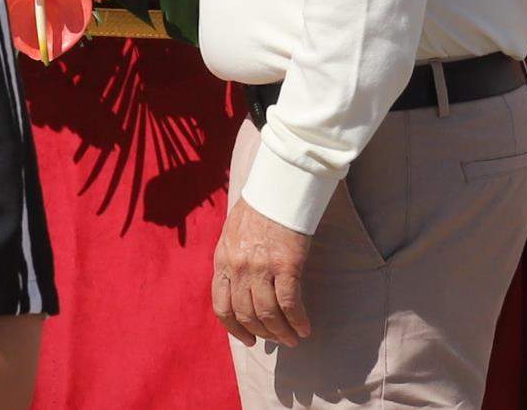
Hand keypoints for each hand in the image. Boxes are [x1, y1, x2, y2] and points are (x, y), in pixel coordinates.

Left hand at [213, 196, 315, 347]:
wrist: (278, 186)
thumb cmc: (259, 206)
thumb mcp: (232, 232)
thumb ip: (232, 259)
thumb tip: (238, 285)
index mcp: (223, 260)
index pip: (222, 305)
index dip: (234, 328)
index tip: (247, 338)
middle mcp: (238, 267)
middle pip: (246, 314)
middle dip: (262, 333)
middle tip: (275, 340)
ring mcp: (261, 268)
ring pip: (268, 314)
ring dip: (281, 332)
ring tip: (292, 339)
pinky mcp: (286, 265)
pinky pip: (290, 304)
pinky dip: (297, 320)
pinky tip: (304, 328)